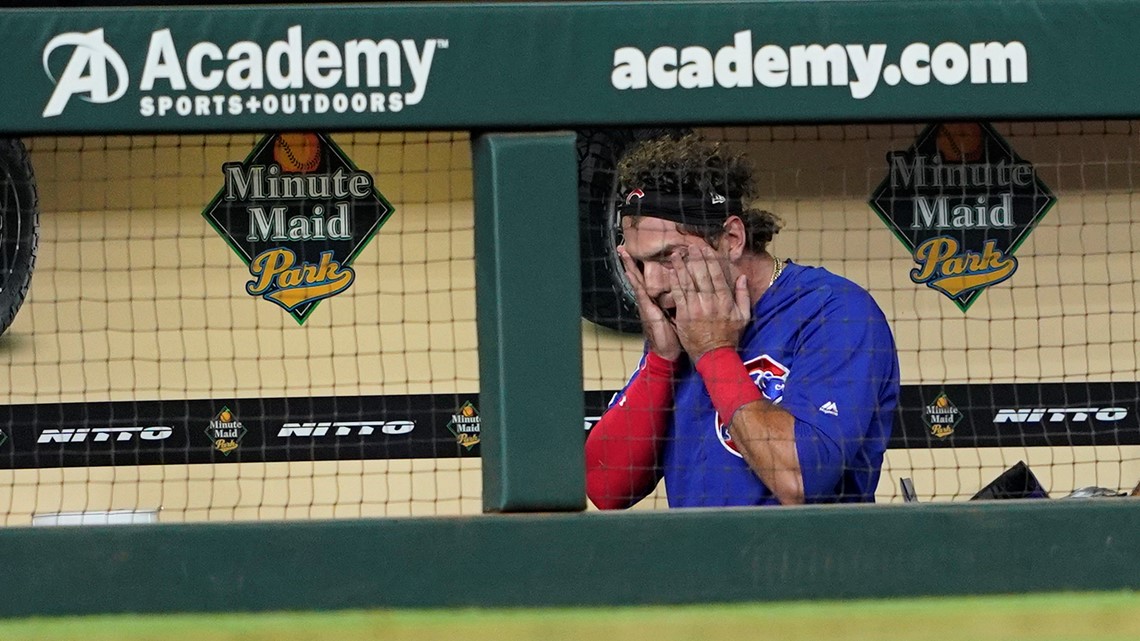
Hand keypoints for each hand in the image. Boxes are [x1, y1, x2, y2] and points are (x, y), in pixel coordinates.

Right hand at [617, 246, 681, 360]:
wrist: (668, 352)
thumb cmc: (673, 334)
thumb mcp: (676, 314)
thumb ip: (677, 301)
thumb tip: (685, 290)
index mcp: (655, 300)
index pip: (647, 279)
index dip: (641, 266)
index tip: (636, 252)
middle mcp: (648, 300)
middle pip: (638, 277)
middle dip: (630, 262)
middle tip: (622, 248)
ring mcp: (646, 305)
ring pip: (637, 282)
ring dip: (629, 267)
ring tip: (623, 254)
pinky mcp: (647, 311)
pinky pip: (641, 293)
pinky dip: (635, 283)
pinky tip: (630, 273)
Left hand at [669, 245, 750, 360]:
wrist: (714, 355)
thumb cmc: (729, 336)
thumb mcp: (743, 316)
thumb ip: (743, 296)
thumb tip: (742, 277)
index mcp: (725, 300)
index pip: (717, 275)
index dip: (711, 260)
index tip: (706, 249)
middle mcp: (710, 302)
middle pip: (702, 275)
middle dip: (696, 259)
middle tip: (691, 246)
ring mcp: (696, 308)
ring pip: (688, 282)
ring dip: (682, 267)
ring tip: (676, 255)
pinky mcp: (684, 315)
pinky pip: (679, 295)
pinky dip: (675, 282)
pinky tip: (672, 272)